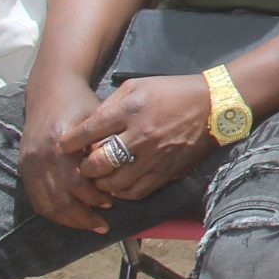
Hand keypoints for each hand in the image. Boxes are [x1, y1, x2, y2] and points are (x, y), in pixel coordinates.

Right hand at [19, 77, 114, 232]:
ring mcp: (29, 163)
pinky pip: (36, 199)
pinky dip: (53, 212)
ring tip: (89, 224)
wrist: (50, 90)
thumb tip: (117, 176)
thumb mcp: (97, 120)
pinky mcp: (23, 167)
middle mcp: (41, 156)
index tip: (111, 204)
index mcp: (60, 143)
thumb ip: (103, 146)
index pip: (76, 183)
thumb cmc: (81, 103)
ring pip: (46, 204)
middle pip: (59, 199)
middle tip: (102, 225)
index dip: (93, 198)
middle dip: (82, 217)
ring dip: (68, 219)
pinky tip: (69, 216)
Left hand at [60, 74, 217, 200]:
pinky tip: (120, 184)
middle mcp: (140, 136)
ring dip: (102, 183)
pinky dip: (123, 191)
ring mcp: (154, 157)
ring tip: (101, 177)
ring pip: (115, 183)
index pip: (88, 132)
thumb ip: (111, 105)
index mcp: (130, 110)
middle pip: (98, 163)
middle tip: (85, 165)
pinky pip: (137, 191)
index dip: (70, 142)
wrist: (215, 106)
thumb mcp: (138, 86)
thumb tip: (88, 126)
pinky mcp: (167, 171)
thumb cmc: (173, 92)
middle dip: (85, 167)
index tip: (63, 146)